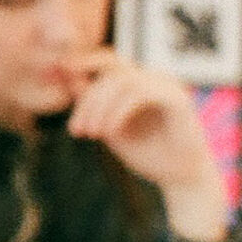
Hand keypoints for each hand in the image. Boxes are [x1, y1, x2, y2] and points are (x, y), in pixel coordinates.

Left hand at [63, 49, 230, 241]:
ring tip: (93, 134)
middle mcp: (154, 79)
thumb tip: (68, 80)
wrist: (181, 178)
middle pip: (111, 72)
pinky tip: (110, 132)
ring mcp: (167, 86)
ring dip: (101, 107)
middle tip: (77, 130)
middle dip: (88, 101)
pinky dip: (119, 111)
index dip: (84, 64)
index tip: (61, 76)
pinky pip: (140, 93)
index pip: (108, 64)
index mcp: (139, 83)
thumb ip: (94, 106)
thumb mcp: (111, 129)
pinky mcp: (177, 99)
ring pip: (123, 81)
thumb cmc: (149, 154)